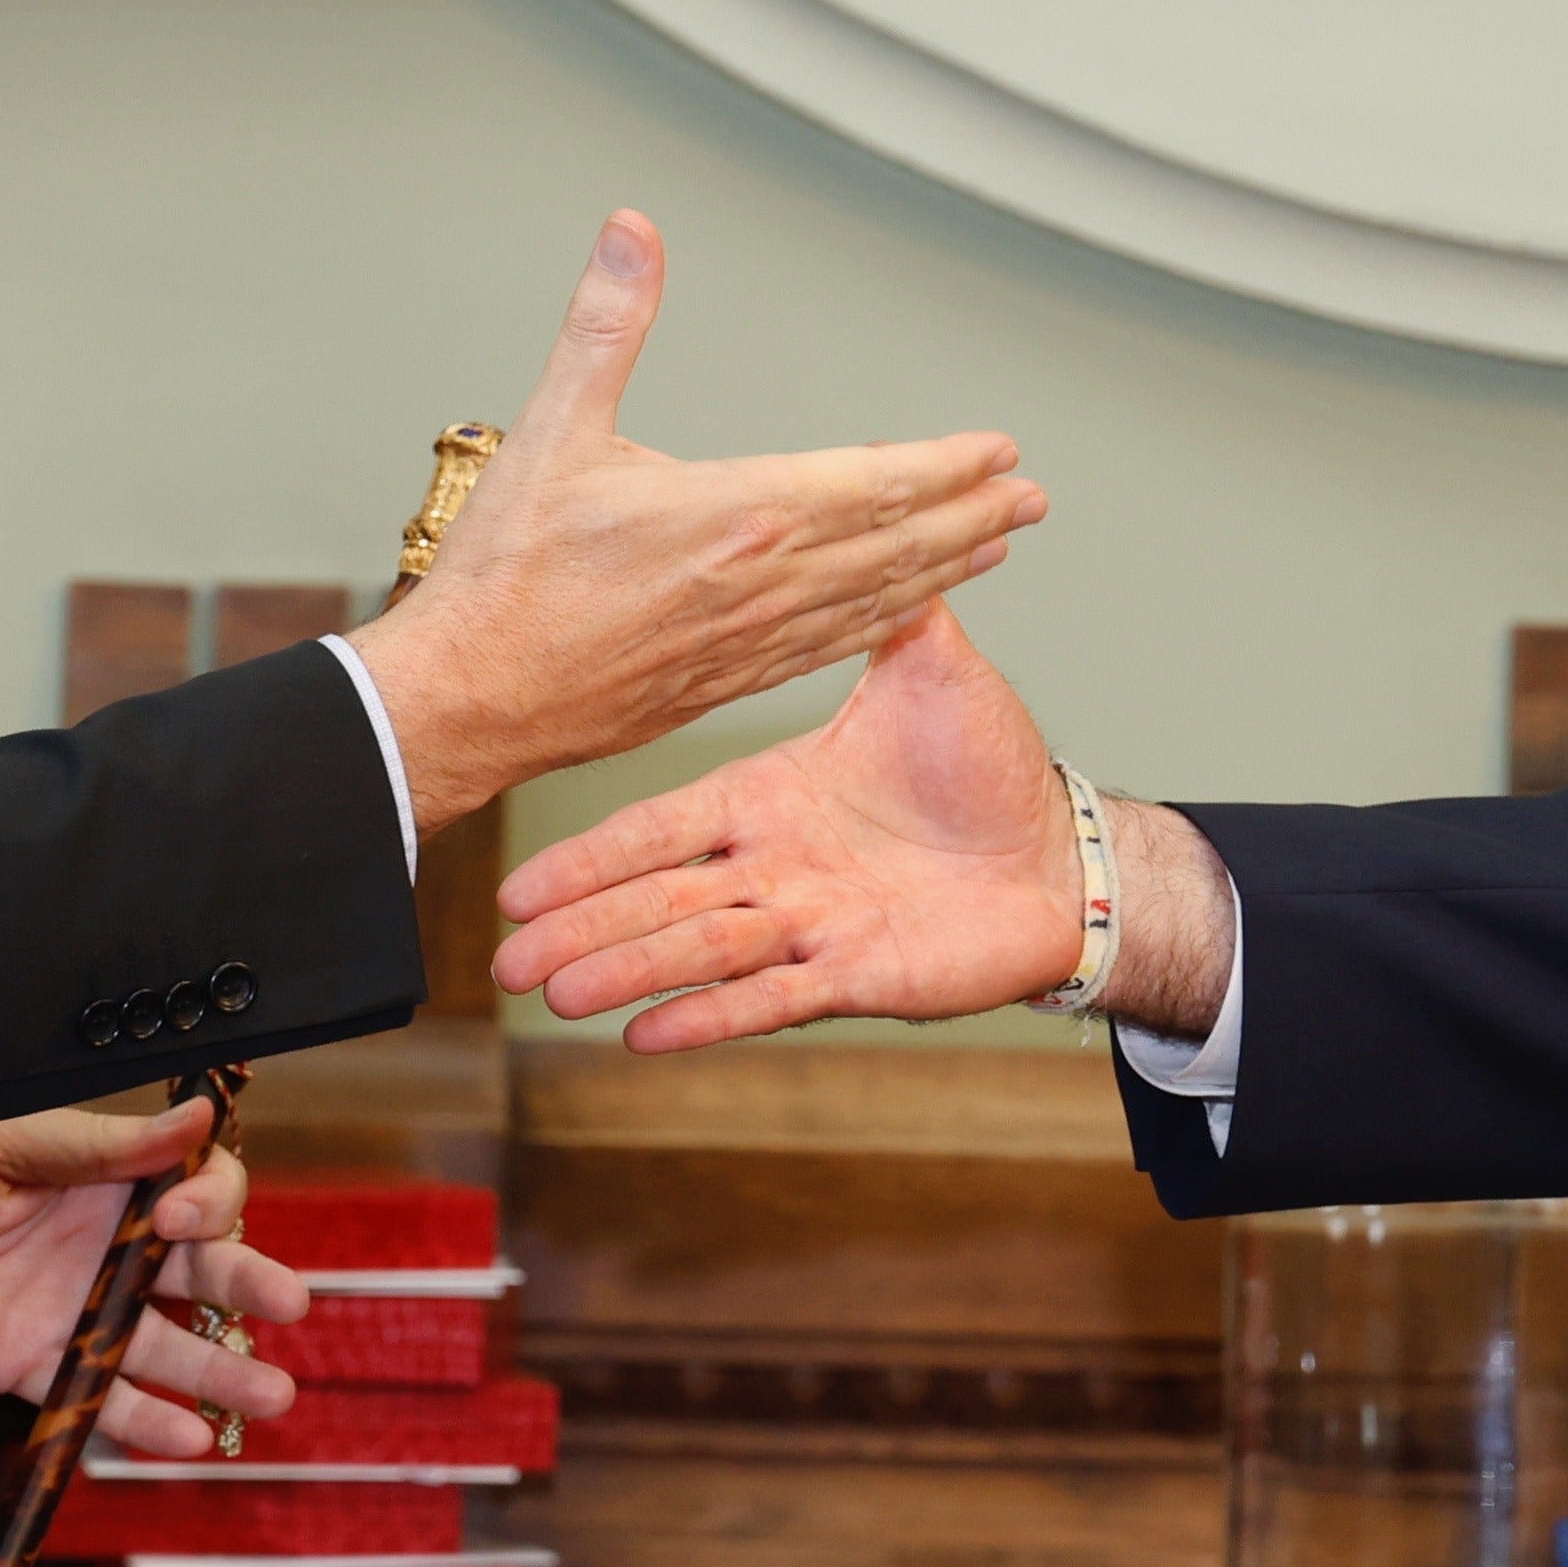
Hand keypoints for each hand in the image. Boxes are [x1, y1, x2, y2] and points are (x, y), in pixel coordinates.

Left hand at [0, 1099, 306, 1458]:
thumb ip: (96, 1147)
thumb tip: (195, 1119)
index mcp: (94, 1175)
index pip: (187, 1187)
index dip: (207, 1202)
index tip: (178, 1217)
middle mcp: (93, 1241)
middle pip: (193, 1268)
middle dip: (245, 1285)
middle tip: (288, 1306)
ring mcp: (64, 1306)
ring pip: (159, 1343)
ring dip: (216, 1368)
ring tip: (271, 1395)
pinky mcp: (24, 1363)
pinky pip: (94, 1397)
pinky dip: (140, 1422)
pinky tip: (186, 1438)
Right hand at [345, 213, 1050, 827]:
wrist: (473, 695)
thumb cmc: (507, 574)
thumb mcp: (554, 427)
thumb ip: (607, 324)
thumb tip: (633, 233)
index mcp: (736, 515)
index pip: (875, 483)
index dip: (947, 466)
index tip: (999, 452)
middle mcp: (762, 582)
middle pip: (898, 543)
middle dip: (973, 516)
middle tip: (1032, 498)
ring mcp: (752, 639)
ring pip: (877, 598)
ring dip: (945, 569)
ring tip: (995, 547)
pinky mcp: (729, 680)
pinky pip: (833, 646)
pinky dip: (885, 620)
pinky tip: (907, 612)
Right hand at [491, 607, 1235, 1046]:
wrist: (1064, 855)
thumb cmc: (997, 768)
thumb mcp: (929, 670)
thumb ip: (883, 612)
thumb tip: (864, 529)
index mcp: (775, 797)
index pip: (664, 826)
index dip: (592, 855)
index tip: (520, 884)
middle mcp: (779, 867)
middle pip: (659, 901)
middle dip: (581, 929)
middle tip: (503, 964)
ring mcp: (811, 926)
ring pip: (700, 952)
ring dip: (625, 973)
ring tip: (554, 995)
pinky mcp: (855, 976)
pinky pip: (770, 1000)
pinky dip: (709, 1018)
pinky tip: (645, 1037)